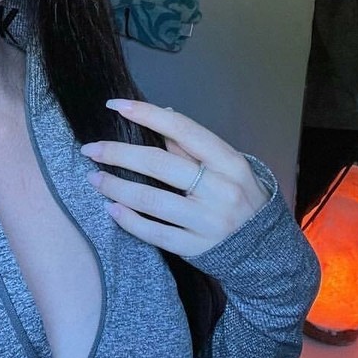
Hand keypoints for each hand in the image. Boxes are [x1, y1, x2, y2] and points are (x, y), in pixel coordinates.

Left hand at [81, 100, 269, 257]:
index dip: (147, 114)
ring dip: (116, 187)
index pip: (182, 129)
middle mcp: (220, 190)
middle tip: (91, 149)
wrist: (267, 252)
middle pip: (159, 164)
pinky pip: (155, 233)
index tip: (115, 106)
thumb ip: (192, 146)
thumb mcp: (227, 167)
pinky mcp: (197, 248)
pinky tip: (112, 209)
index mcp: (229, 162)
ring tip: (94, 178)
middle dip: (118, 154)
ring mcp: (209, 222)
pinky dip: (129, 221)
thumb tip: (161, 113)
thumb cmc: (239, 198)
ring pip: (151, 201)